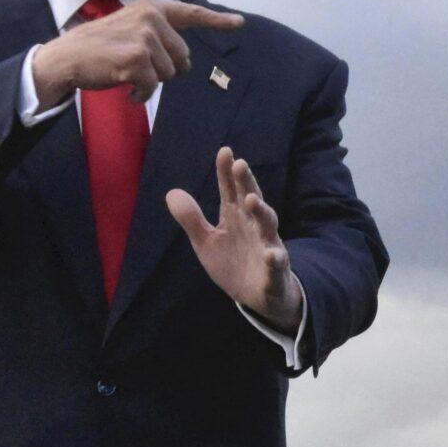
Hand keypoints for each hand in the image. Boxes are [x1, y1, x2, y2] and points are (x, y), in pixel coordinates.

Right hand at [30, 0, 244, 110]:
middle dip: (164, 70)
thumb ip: (159, 37)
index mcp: (152, 8)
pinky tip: (124, 87)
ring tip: (126, 73)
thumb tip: (185, 62)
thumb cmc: (99, 48)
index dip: (217, 21)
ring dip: (149, 82)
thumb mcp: (131, 30)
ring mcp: (145, 36)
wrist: (66, 58)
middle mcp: (151, 17)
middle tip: (137, 66)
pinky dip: (140, 94)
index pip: (191, 14)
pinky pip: (152, 87)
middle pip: (182, 58)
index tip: (240, 23)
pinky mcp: (137, 57)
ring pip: (169, 74)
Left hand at [167, 148, 303, 330]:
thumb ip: (191, 219)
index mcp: (236, 217)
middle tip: (240, 164)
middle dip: (246, 183)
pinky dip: (275, 259)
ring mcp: (267, 246)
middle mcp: (254, 226)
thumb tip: (171, 192)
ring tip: (251, 200)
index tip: (224, 151)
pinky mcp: (275, 270)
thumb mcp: (206, 242)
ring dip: (261, 211)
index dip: (227, 173)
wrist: (258, 296)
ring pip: (267, 225)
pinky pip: (276, 263)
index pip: (230, 190)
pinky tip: (270, 254)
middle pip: (251, 200)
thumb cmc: (233, 262)